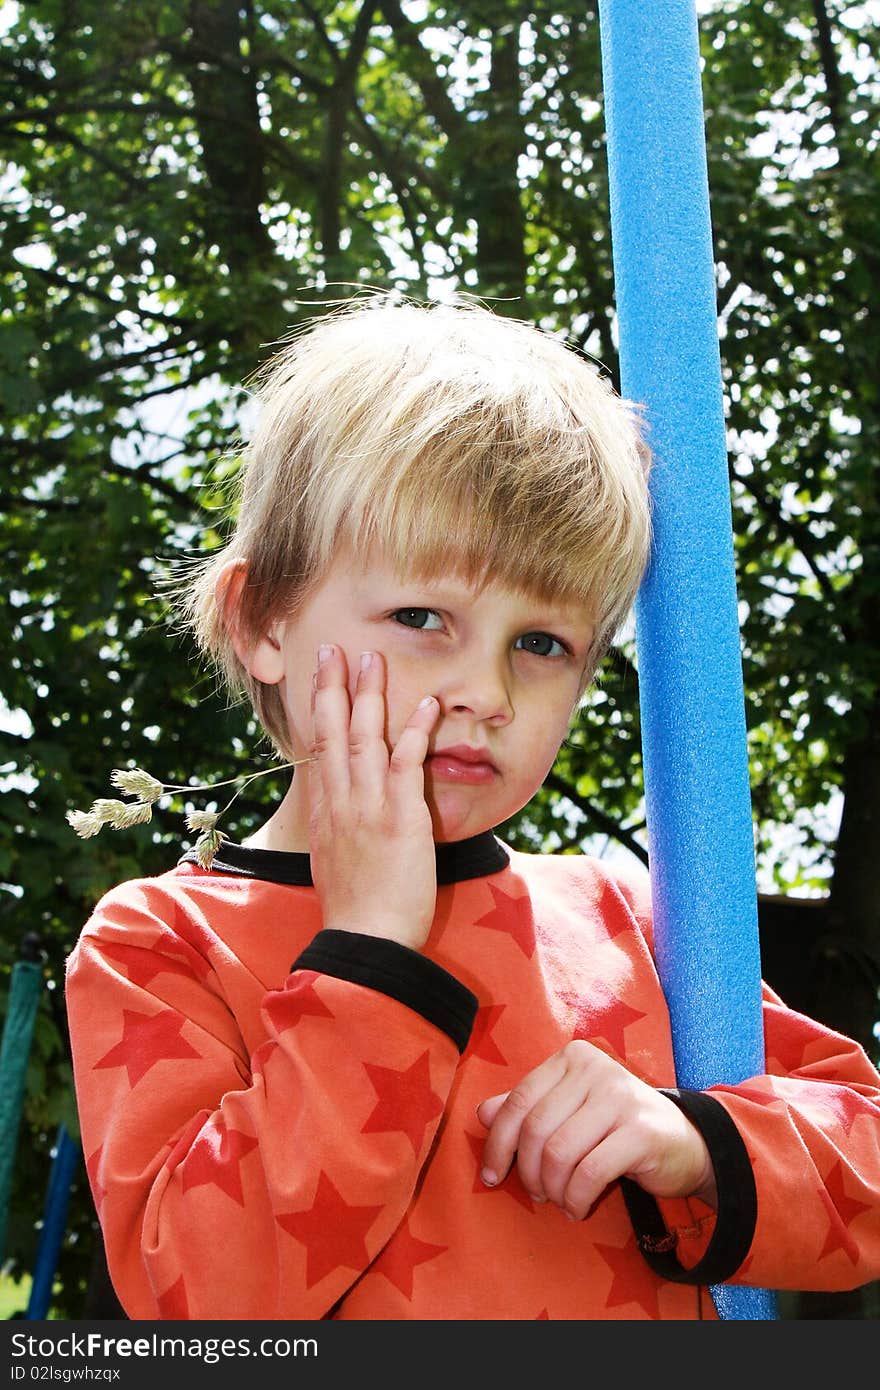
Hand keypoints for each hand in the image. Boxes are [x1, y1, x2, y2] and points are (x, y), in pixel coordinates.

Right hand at [308, 643, 439, 951]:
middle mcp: (341, 803)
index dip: (315, 712)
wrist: (365, 941)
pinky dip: (415, 731)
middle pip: (330, 733)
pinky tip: (427, 705)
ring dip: (368, 695)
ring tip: (371, 658)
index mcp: (325, 814)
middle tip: (332, 650)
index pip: (317, 751)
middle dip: (331, 688)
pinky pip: (407, 764)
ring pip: (364, 738)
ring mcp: (369, 807)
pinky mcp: (401, 818)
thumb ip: (336, 835)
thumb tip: (337, 823)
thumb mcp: (331, 866)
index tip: (317, 681)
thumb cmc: (355, 913)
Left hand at [476, 1040, 716, 1218]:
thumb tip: (481, 1113)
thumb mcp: (569, 1112)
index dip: (498, 1143)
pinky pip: (590, 1172)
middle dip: (528, 1172)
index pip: (519, 1101)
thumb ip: (527, 1109)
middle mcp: (596, 1069)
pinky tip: (577, 1208)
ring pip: (560, 1153)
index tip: (491, 1176)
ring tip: (560, 1200)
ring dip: (553, 1189)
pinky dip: (576, 1198)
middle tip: (537, 1194)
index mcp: (572, 1057)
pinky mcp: (641, 1131)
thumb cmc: (614, 1126)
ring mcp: (621, 1097)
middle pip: (536, 1129)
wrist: (684, 1142)